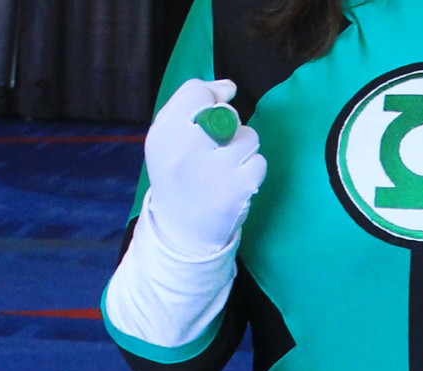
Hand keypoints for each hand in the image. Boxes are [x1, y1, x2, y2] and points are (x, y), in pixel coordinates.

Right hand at [143, 79, 267, 256]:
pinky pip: (259, 162)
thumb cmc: (178, 175)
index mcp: (163, 135)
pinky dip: (252, 170)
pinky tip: (236, 182)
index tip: (212, 113)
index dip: (211, 100)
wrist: (181, 231)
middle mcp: (184, 152)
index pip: (197, 93)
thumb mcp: (168, 138)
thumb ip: (192, 104)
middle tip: (216, 148)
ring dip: (243, 149)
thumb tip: (228, 87)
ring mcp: (212, 173)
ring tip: (226, 167)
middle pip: (227, 114)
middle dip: (229, 127)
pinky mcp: (237, 191)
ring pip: (249, 137)